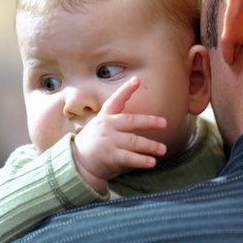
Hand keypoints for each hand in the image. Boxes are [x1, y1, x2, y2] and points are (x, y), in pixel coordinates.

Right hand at [71, 77, 166, 193]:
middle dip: (148, 121)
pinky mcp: (111, 157)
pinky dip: (142, 160)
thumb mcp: (100, 126)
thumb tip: (136, 115)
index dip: (126, 90)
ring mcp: (109, 142)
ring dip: (151, 146)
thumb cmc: (94, 142)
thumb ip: (115, 120)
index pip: (115, 101)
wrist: (78, 163)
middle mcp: (107, 127)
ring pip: (134, 141)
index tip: (137, 80)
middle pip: (131, 121)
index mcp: (105, 117)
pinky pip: (130, 158)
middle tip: (164, 123)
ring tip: (163, 149)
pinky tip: (152, 162)